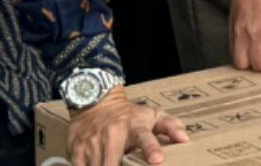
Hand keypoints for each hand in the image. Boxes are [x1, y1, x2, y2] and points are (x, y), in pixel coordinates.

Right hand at [67, 91, 188, 165]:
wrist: (95, 101)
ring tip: (113, 165)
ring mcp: (93, 142)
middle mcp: (113, 134)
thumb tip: (185, 139)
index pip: (145, 138)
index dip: (151, 149)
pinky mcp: (76, 149)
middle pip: (114, 162)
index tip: (157, 160)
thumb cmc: (129, 114)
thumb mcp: (152, 115)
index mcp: (135, 126)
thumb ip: (170, 126)